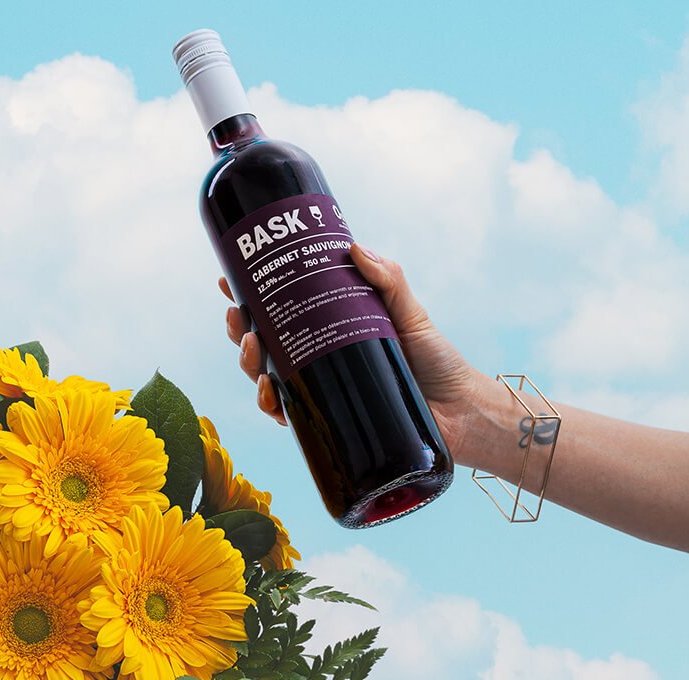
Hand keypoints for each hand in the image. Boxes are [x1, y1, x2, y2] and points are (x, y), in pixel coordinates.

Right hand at [218, 245, 483, 447]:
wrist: (461, 412)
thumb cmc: (437, 361)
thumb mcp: (410, 312)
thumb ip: (388, 279)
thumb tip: (354, 246)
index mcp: (330, 328)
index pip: (282, 308)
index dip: (249, 296)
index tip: (228, 280)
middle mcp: (320, 359)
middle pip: (264, 343)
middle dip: (239, 329)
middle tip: (236, 315)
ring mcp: (322, 392)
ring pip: (267, 377)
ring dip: (248, 363)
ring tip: (252, 347)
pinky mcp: (329, 423)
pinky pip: (289, 415)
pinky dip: (271, 405)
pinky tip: (268, 394)